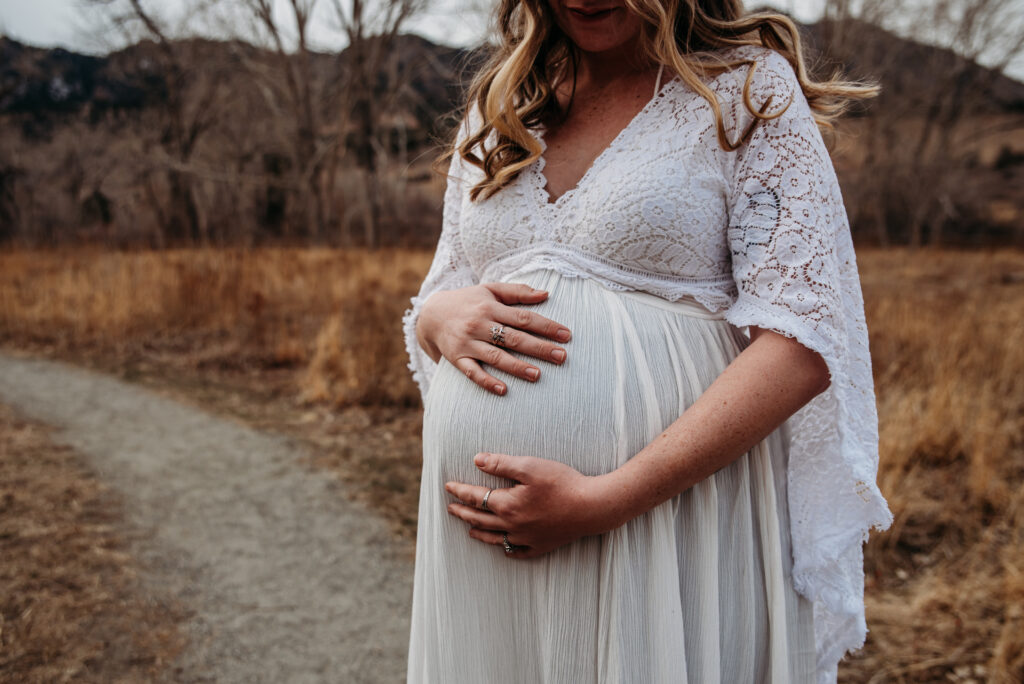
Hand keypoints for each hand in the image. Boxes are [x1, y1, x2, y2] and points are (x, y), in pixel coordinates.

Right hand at [416, 283, 571, 394]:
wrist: (431, 314)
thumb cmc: (468, 301)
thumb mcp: (490, 290)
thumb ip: (518, 292)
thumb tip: (546, 294)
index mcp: (491, 307)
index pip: (523, 318)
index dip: (546, 326)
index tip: (567, 335)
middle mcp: (479, 325)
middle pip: (514, 338)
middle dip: (539, 348)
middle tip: (562, 357)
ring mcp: (467, 343)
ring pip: (495, 357)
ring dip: (517, 366)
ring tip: (537, 375)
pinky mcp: (457, 359)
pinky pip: (472, 372)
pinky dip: (486, 381)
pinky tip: (503, 390)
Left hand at [444, 452, 622, 558]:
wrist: (592, 507)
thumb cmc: (562, 483)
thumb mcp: (530, 466)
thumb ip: (501, 464)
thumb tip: (477, 460)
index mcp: (508, 505)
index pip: (476, 497)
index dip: (460, 491)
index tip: (448, 486)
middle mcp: (513, 525)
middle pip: (480, 519)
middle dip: (463, 512)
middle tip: (450, 508)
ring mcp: (527, 538)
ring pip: (495, 538)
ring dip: (479, 532)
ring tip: (469, 529)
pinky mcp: (542, 545)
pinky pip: (519, 552)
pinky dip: (507, 549)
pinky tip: (504, 547)